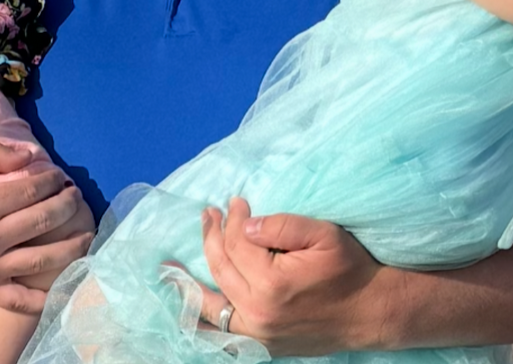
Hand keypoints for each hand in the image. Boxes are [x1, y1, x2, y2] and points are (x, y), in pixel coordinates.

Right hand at [0, 142, 93, 313]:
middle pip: (43, 221)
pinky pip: (20, 299)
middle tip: (77, 197)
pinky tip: (66, 286)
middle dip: (68, 206)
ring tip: (88, 234)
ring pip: (42, 260)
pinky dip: (45, 298)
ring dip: (71, 246)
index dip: (52, 181)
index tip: (61, 177)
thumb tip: (31, 155)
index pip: (31, 191)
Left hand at [199, 198, 389, 356]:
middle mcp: (259, 313)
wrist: (372, 312)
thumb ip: (282, 225)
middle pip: (221, 267)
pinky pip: (223, 330)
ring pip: (212, 304)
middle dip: (212, 236)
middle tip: (208, 213)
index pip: (238, 242)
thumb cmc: (350, 269)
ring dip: (192, 280)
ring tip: (171, 266)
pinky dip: (203, 317)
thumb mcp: (323, 234)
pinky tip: (189, 307)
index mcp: (272, 283)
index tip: (236, 200)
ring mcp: (259, 333)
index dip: (234, 217)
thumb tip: (246, 223)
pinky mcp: (263, 344)